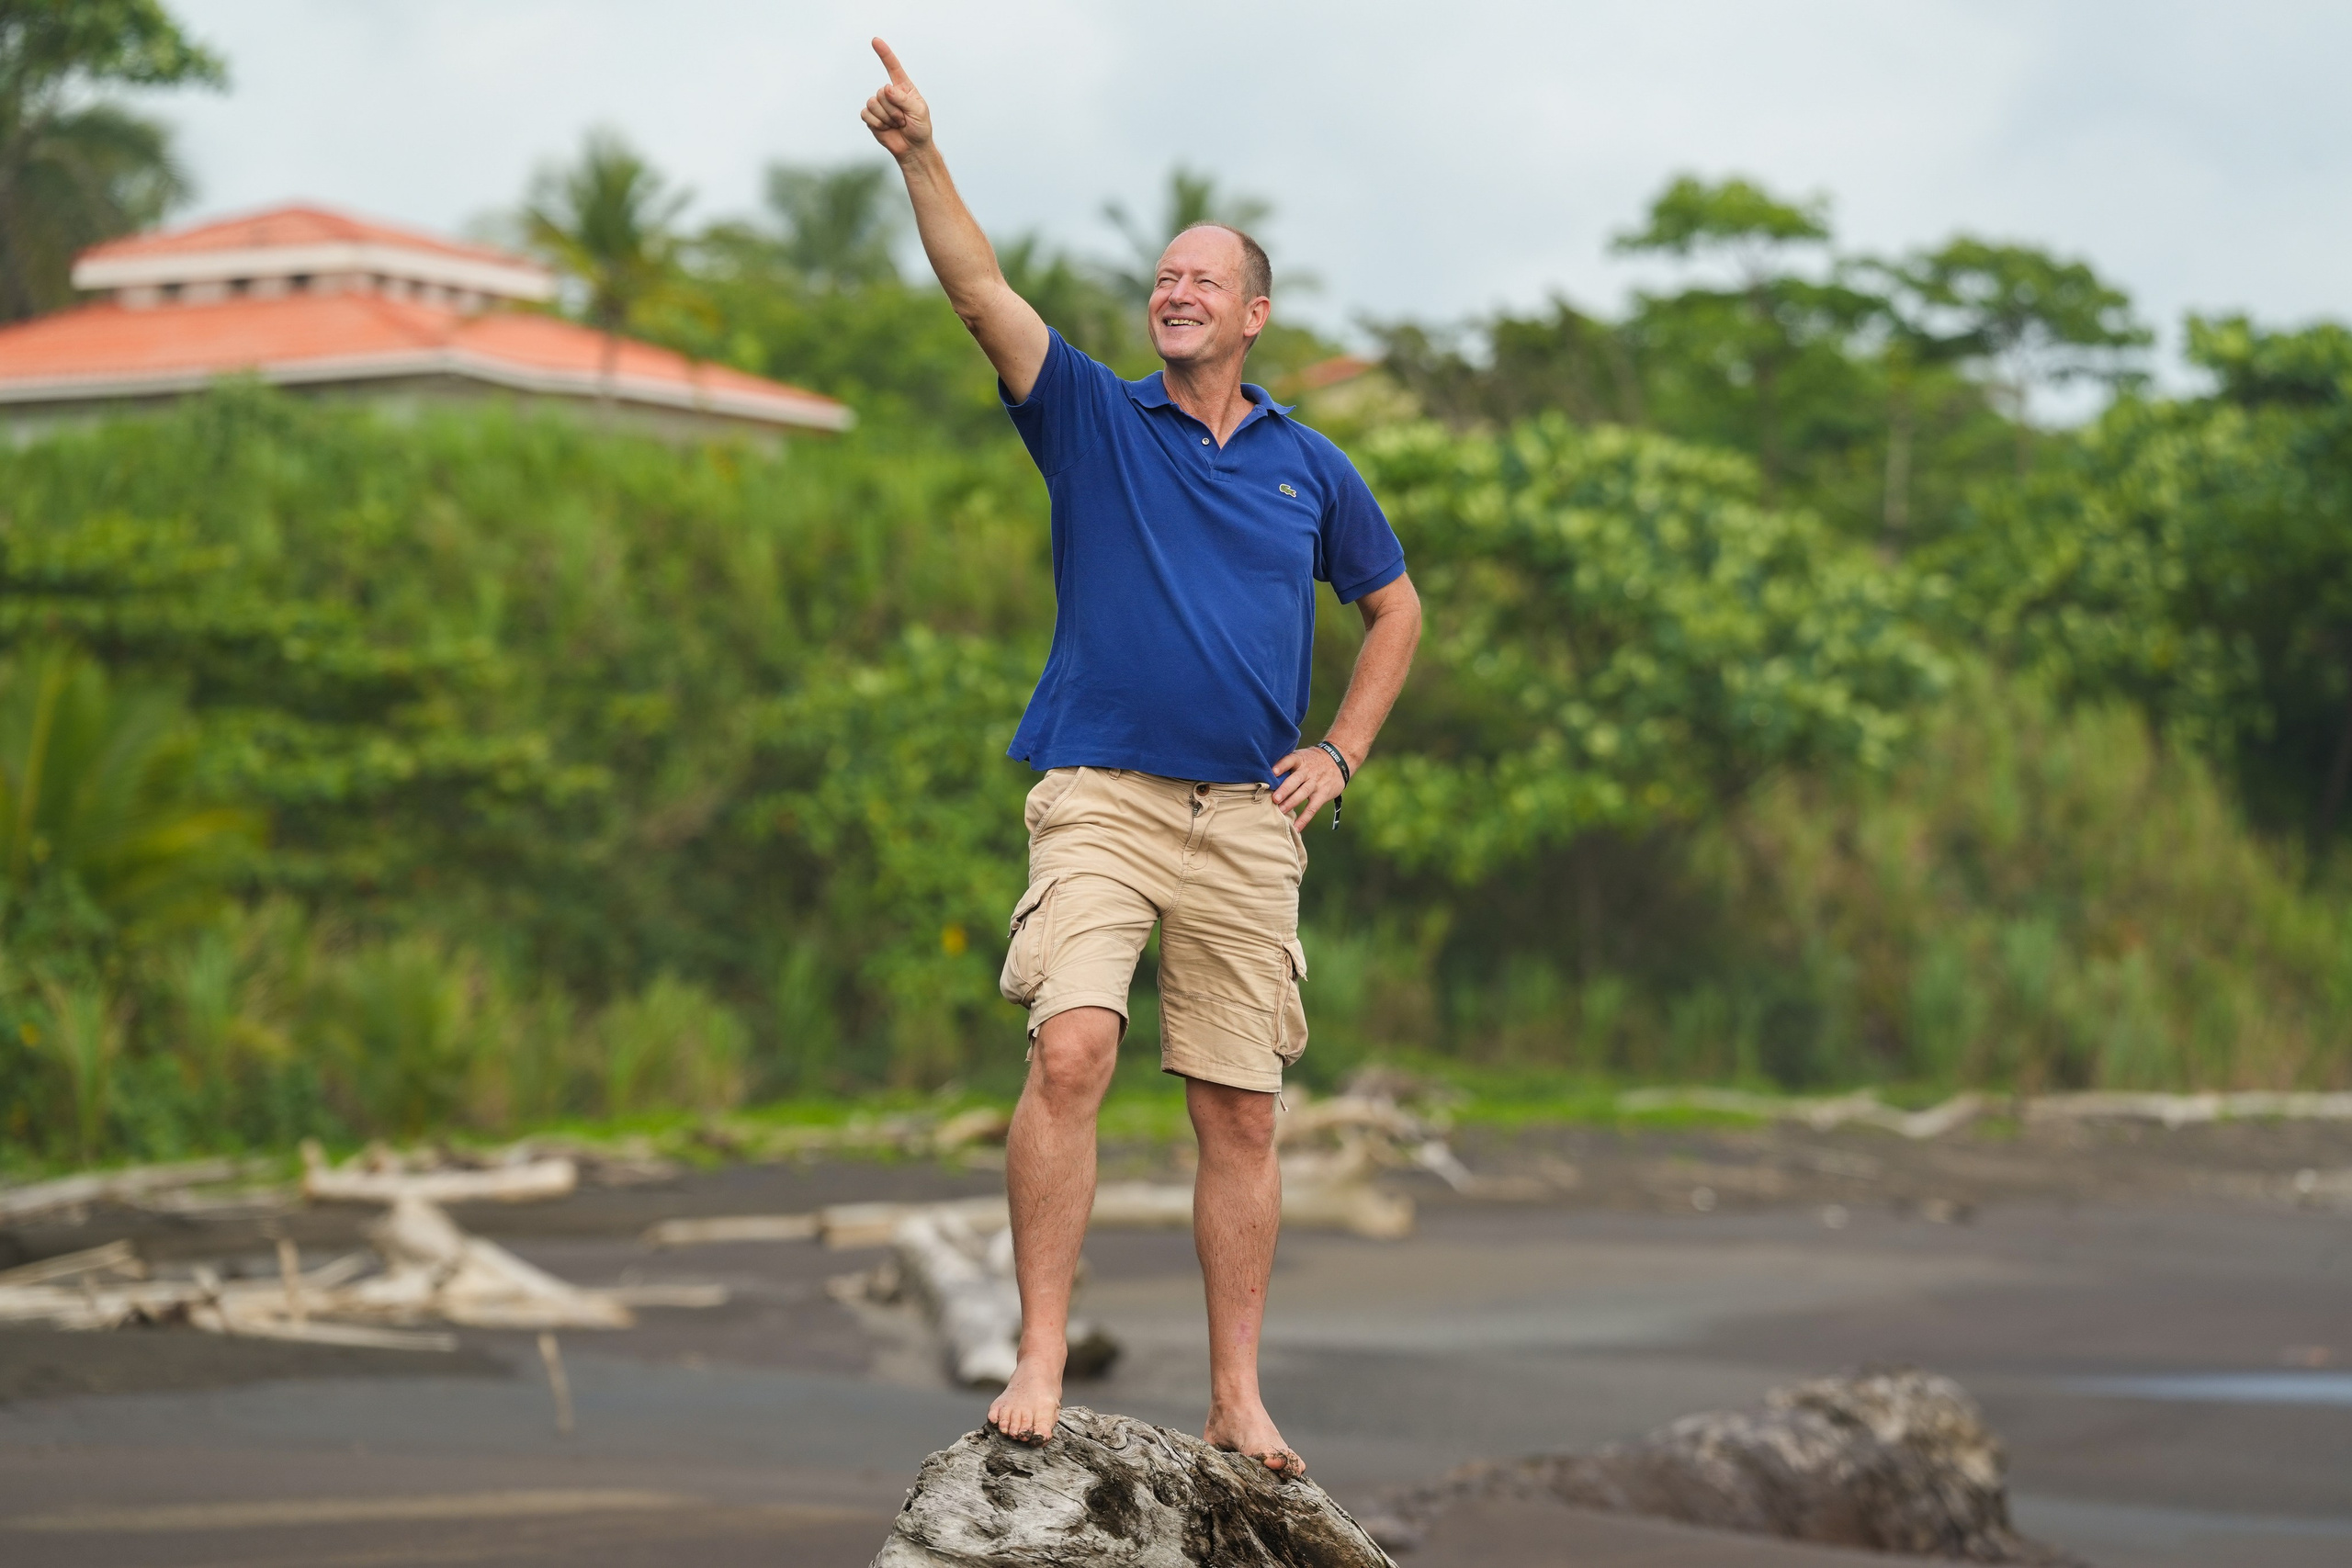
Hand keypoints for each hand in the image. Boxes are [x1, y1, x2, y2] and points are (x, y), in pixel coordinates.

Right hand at [860, 38, 931, 159]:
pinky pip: (866, 114)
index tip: (875, 40)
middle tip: (904, 120)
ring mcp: (879, 105)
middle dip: (894, 109)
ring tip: (896, 124)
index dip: (884, 53)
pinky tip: (886, 128)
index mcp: (903, 88)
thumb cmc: (920, 128)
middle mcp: (889, 93)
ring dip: (887, 117)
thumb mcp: (919, 111)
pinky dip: (877, 123)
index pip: (893, 67)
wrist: (912, 148)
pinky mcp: (870, 117)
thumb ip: (904, 99)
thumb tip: (886, 89)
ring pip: (873, 103)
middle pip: (881, 92)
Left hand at [1271, 743, 1352, 833]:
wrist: (1339, 759)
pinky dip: (1304, 819)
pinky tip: (1296, 827)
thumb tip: (1264, 774)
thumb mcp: (1302, 756)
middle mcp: (1308, 771)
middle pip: (1295, 780)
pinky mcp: (1322, 794)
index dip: (1282, 765)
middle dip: (1285, 789)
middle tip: (1274, 798)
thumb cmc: (1312, 760)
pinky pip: (1312, 808)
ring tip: (1281, 811)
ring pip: (1303, 793)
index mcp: (1300, 760)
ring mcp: (1316, 783)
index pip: (1290, 760)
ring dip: (1292, 803)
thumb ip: (1287, 764)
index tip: (1273, 772)